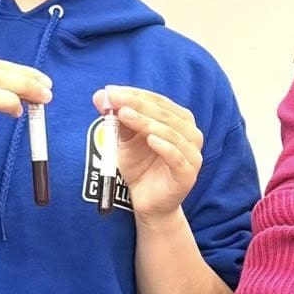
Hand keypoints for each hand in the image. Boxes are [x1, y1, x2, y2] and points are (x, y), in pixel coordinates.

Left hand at [95, 86, 204, 221]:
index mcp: (179, 122)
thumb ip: (117, 118)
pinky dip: (165, 147)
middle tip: (115, 100)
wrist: (146, 202)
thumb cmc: (140, 167)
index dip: (136, 94)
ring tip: (125, 115)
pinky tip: (149, 139)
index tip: (112, 91)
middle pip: (166, 115)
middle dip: (139, 105)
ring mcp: (192, 155)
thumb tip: (101, 95)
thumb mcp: (125, 139)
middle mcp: (191, 135)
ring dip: (147, 122)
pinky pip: (177, 158)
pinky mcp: (188, 175)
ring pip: (172, 134)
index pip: (159, 102)